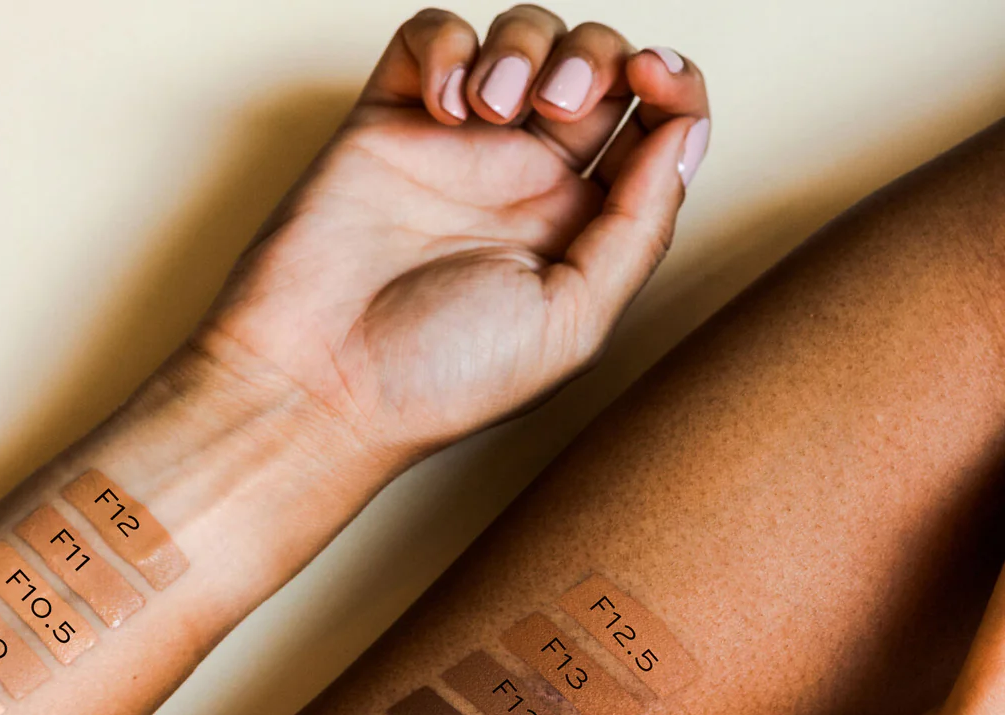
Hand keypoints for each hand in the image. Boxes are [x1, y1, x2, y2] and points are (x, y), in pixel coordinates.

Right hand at [193, 6, 708, 471]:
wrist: (322, 383)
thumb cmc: (438, 379)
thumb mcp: (572, 322)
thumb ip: (638, 227)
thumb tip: (685, 134)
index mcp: (578, 234)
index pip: (652, 131)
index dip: (672, 86)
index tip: (655, 81)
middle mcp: (525, 186)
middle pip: (597, 67)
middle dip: (596, 56)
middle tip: (558, 105)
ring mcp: (456, 150)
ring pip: (522, 38)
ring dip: (524, 47)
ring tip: (489, 110)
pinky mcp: (388, 122)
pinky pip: (431, 36)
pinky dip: (446, 46)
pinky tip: (440, 106)